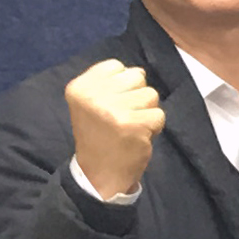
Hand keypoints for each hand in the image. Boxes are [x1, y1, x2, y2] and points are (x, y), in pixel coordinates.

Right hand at [64, 57, 165, 201]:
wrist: (99, 172)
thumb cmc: (100, 134)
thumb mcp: (92, 102)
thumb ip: (111, 83)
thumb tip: (140, 72)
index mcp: (80, 87)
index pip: (116, 65)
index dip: (122, 84)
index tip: (112, 104)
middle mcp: (93, 95)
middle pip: (137, 76)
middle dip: (137, 96)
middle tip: (123, 117)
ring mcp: (112, 110)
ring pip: (151, 94)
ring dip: (147, 111)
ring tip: (130, 126)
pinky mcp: (132, 125)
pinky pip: (159, 114)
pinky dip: (154, 126)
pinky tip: (138, 136)